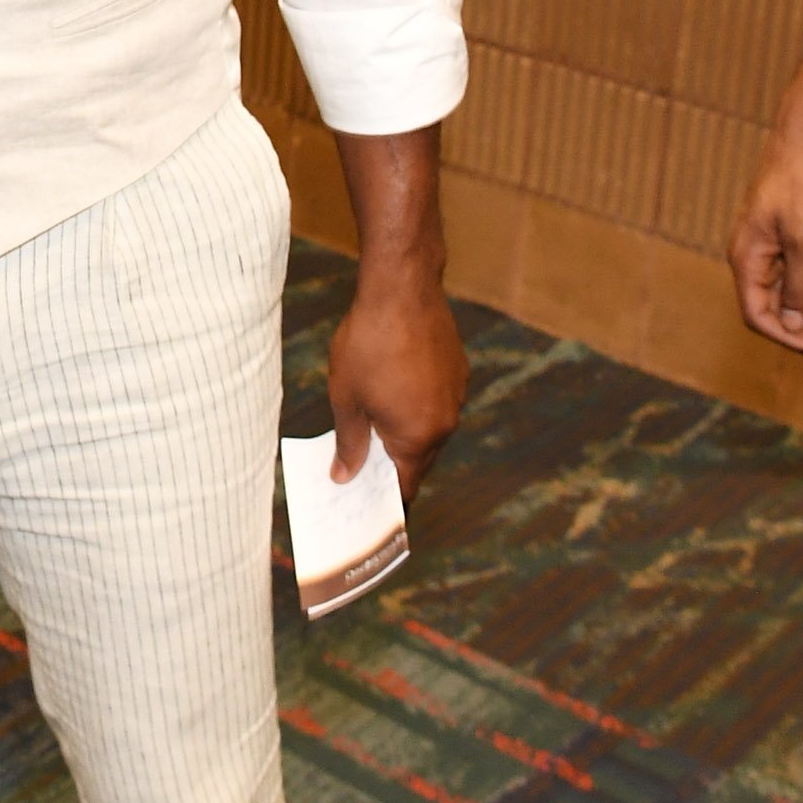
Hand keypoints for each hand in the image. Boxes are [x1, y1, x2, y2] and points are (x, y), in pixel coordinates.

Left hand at [328, 271, 467, 503]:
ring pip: (428, 427)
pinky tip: (390, 390)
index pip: (407, 486)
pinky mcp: (458, 370)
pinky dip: (416, 405)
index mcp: (417, 437)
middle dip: (393, 466)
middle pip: (419, 459)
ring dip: (404, 432)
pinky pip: (436, 401)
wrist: (402, 288)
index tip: (373, 513)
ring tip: (370, 427)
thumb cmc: (368, 343)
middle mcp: (445, 422)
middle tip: (362, 470)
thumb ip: (349, 442)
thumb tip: (345, 475)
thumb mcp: (346, 398)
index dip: (389, 502)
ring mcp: (455, 394)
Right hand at [728, 125, 802, 365]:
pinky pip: (795, 277)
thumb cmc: (802, 184)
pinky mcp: (783, 237)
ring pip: (788, 295)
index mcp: (747, 259)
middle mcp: (751, 258)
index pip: (758, 316)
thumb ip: (796, 286)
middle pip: (774, 312)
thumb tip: (789, 324)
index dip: (788, 339)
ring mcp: (767, 248)